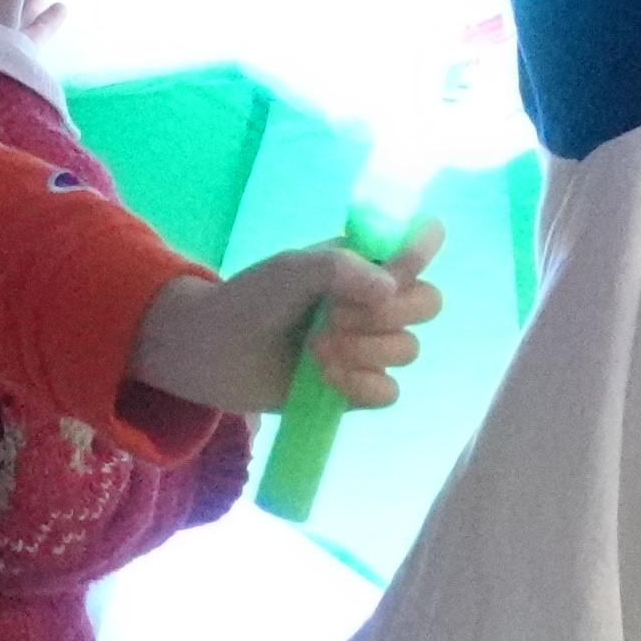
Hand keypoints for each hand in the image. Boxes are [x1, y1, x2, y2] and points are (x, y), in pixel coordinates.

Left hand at [130, 222, 446, 419]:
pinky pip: (390, 392)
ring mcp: (369, 346)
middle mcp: (375, 301)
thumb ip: (339, 268)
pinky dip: (361, 385)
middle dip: (388, 314)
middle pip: (429, 303)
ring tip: (315, 349)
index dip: (420, 252)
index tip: (395, 268)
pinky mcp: (357, 388)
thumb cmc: (250, 298)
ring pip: (408, 350)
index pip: (420, 248)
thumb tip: (390, 288)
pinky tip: (325, 379)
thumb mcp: (289, 270)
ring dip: (364, 351)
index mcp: (365, 262)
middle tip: (334, 317)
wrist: (212, 352)